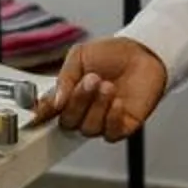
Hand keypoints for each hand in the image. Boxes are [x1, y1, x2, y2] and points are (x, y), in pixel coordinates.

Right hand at [35, 38, 168, 142]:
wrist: (143, 53)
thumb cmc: (112, 54)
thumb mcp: (79, 56)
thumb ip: (64, 78)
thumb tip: (55, 102)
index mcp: (67, 96)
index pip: (49, 112)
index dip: (44, 113)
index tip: (46, 108)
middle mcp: (82, 112)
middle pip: (68, 122)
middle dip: (78, 101)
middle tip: (90, 80)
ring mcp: (102, 121)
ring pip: (88, 128)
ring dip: (97, 106)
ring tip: (107, 85)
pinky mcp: (122, 127)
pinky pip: (110, 134)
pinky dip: (112, 118)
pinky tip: (117, 102)